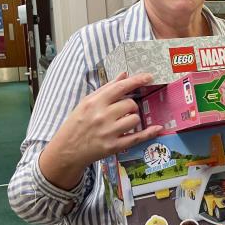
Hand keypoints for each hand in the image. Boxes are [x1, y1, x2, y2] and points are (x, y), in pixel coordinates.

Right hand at [40, 72, 162, 188]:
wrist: (66, 149)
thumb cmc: (77, 123)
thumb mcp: (87, 102)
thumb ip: (107, 88)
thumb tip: (124, 75)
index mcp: (95, 102)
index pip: (120, 87)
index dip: (137, 81)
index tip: (149, 77)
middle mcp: (102, 116)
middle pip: (130, 104)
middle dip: (131, 106)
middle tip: (123, 111)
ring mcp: (109, 132)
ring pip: (135, 119)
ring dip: (133, 119)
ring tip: (122, 122)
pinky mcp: (114, 146)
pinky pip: (137, 137)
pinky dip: (149, 133)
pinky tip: (157, 128)